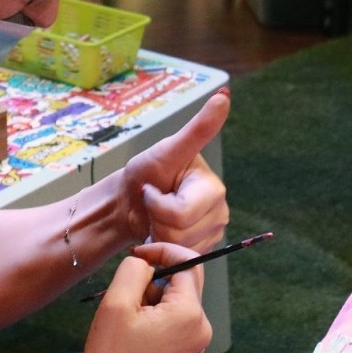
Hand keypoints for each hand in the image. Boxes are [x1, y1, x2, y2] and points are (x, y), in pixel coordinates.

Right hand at [79, 242, 212, 352]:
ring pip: (179, 298)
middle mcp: (202, 325)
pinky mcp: (188, 350)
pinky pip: (177, 317)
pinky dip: (157, 313)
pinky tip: (136, 329)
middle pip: (185, 281)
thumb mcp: (116, 302)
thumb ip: (134, 270)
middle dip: (156, 278)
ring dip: (154, 297)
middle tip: (127, 292)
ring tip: (129, 317)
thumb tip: (147, 262)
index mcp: (191, 312)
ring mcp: (197, 340)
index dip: (163, 251)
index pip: (188, 263)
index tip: (137, 252)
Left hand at [121, 90, 229, 252]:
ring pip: (179, 247)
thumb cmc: (143, 173)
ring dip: (159, 234)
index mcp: (213, 188)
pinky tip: (161, 232)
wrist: (127, 203)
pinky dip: (164, 247)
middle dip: (157, 221)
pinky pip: (180, 257)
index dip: (158, 205)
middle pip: (181, 232)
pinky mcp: (202, 249)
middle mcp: (219, 211)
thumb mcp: (168, 150)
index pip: (182, 212)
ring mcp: (212, 233)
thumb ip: (198, 128)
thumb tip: (224, 95)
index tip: (149, 190)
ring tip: (155, 218)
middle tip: (152, 206)